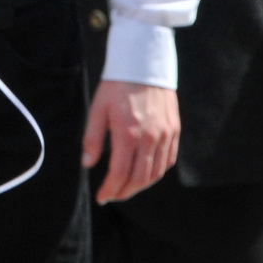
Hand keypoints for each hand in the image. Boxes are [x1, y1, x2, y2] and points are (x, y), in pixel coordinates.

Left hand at [82, 80, 178, 202]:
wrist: (143, 65)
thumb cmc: (116, 86)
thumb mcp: (97, 109)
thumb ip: (92, 138)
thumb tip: (88, 164)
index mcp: (128, 134)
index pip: (120, 173)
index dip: (110, 189)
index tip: (101, 197)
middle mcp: (150, 138)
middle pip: (140, 178)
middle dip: (125, 192)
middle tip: (113, 196)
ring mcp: (165, 135)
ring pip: (156, 173)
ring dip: (141, 186)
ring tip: (126, 189)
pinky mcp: (174, 130)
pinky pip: (169, 160)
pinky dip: (158, 172)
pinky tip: (146, 174)